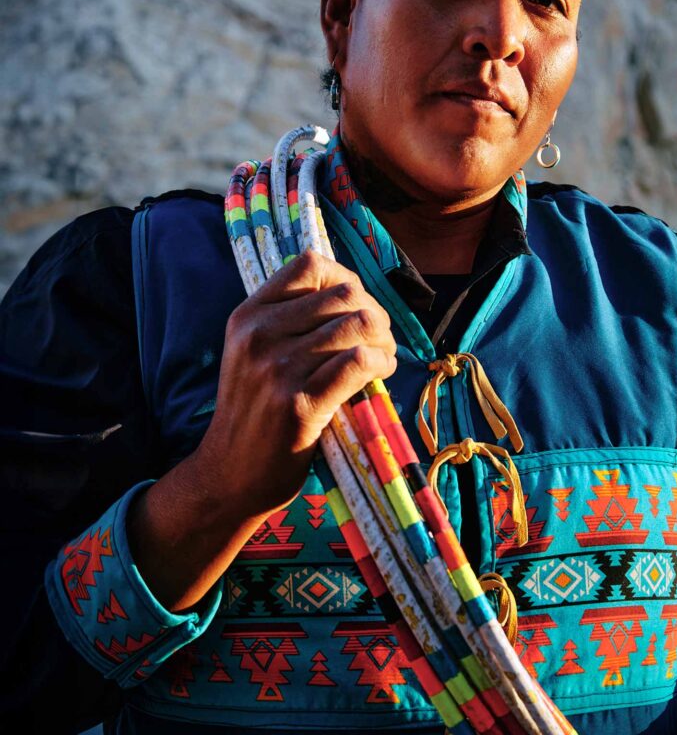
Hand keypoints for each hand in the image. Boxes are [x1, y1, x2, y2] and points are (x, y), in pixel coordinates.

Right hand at [129, 250, 395, 610]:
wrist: (229, 475)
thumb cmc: (253, 411)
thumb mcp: (253, 352)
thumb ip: (288, 319)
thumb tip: (352, 292)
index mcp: (248, 315)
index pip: (310, 265)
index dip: (346, 280)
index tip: (356, 307)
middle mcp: (259, 335)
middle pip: (344, 294)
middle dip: (374, 313)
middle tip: (379, 339)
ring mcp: (277, 370)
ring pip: (358, 324)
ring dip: (383, 340)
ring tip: (383, 357)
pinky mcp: (299, 405)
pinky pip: (358, 362)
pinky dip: (381, 363)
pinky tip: (381, 373)